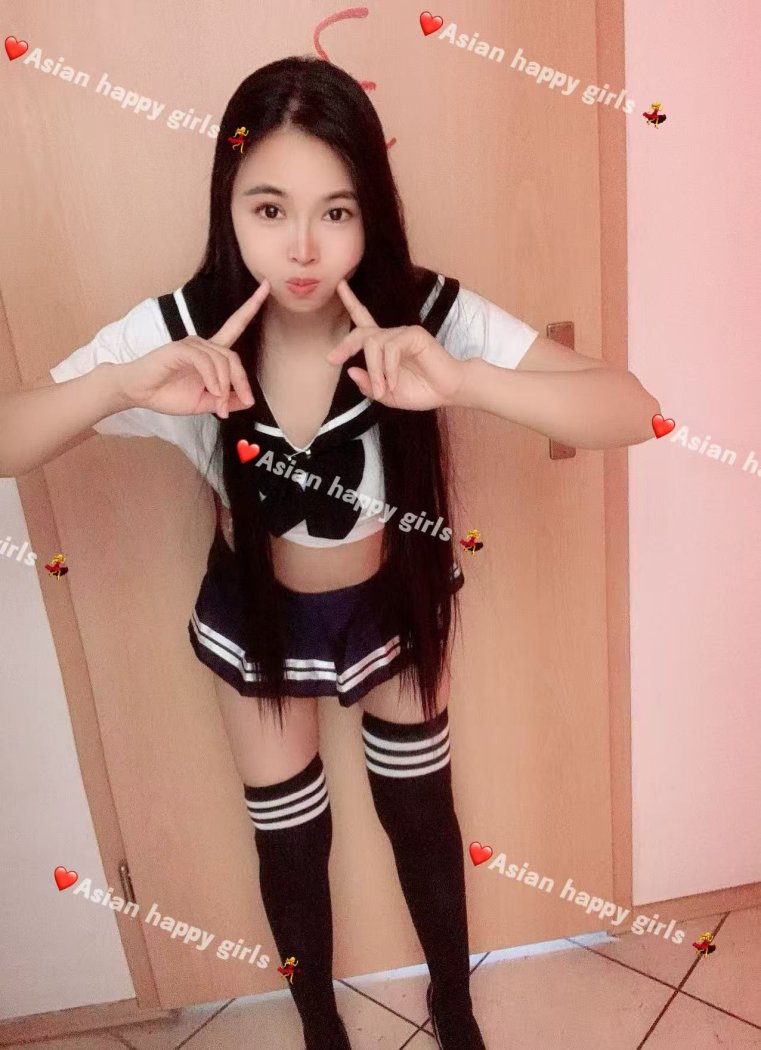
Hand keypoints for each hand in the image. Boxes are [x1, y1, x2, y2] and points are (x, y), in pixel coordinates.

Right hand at [118, 281, 270, 416]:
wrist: (139, 393)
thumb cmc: (167, 394)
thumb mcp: (205, 403)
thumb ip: (226, 400)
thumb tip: (248, 400)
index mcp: (210, 353)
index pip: (235, 326)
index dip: (251, 306)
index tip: (267, 286)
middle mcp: (202, 344)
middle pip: (233, 357)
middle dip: (242, 381)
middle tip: (242, 402)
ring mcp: (191, 345)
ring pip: (222, 361)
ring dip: (225, 385)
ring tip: (219, 406)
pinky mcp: (180, 349)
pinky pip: (205, 361)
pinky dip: (213, 379)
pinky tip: (213, 391)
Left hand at [326, 280, 464, 410]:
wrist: (447, 392)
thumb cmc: (420, 391)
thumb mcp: (386, 395)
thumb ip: (368, 385)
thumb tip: (350, 370)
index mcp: (384, 347)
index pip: (363, 320)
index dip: (351, 301)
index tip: (339, 284)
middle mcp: (391, 336)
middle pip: (361, 332)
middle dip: (345, 345)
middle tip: (332, 359)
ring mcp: (403, 333)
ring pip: (374, 344)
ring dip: (374, 370)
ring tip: (382, 389)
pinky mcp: (414, 335)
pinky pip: (391, 349)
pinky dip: (388, 368)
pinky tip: (393, 382)